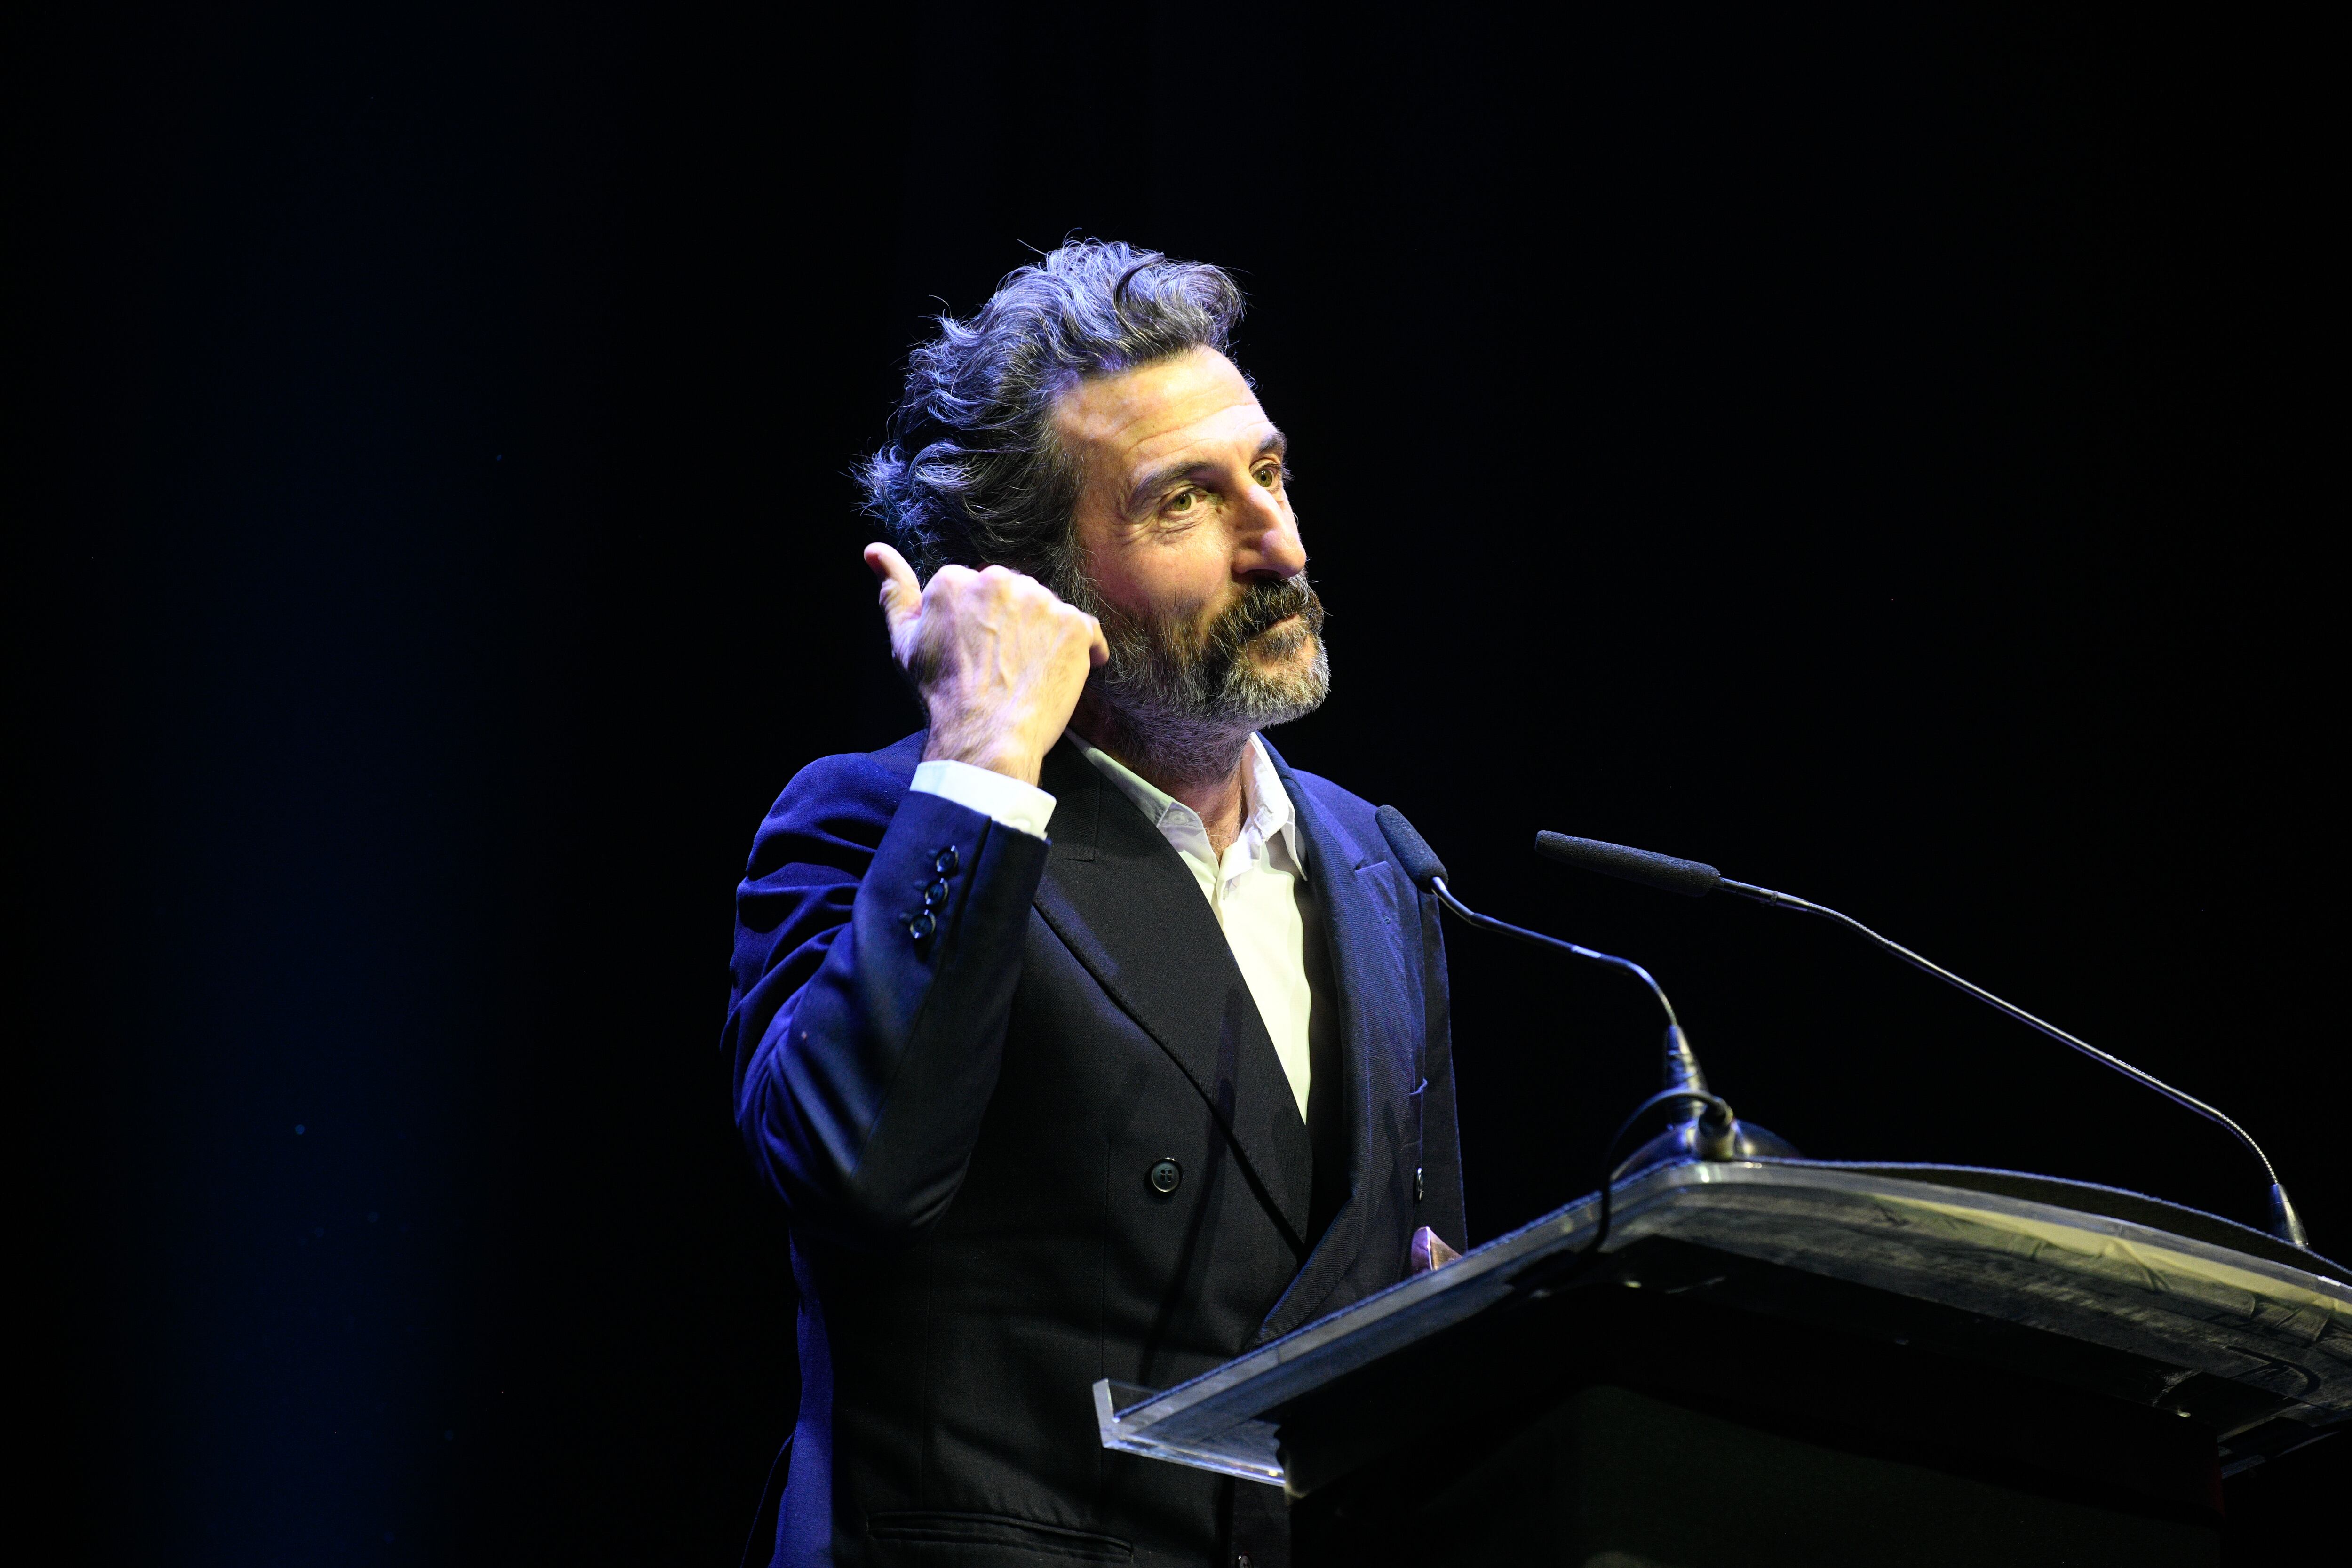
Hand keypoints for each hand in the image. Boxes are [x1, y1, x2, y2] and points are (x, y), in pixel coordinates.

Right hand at [866, 543, 1109, 786]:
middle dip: (1011, 624)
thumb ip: (894, 591)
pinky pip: (1087, 631)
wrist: (985, 737)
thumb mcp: (905, 642)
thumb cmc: (941, 694)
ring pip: (1047, 611)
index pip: (975, 590)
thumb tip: (873, 549)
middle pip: (1013, 594)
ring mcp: (1041, 602)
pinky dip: (1082, 652)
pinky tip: (1061, 675)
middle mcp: (999, 580)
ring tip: (1025, 673)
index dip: (977, 626)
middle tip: (1001, 665)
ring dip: (1043, 636)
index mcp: (955, 580)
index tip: (974, 655)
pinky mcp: (1075, 626)